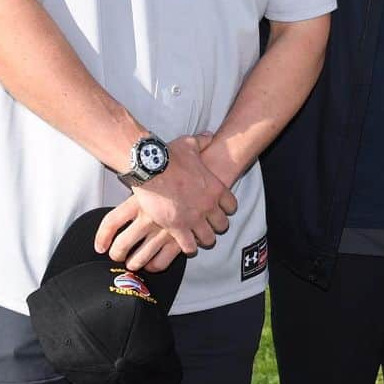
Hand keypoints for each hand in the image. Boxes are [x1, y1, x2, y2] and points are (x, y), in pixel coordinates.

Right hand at [95, 135, 235, 267]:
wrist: (152, 167)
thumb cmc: (171, 155)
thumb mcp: (191, 144)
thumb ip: (203, 142)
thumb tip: (208, 135)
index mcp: (216, 188)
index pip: (231, 206)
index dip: (226, 209)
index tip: (220, 210)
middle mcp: (209, 206)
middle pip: (222, 225)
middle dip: (216, 226)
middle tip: (210, 227)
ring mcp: (194, 218)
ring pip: (208, 238)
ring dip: (204, 239)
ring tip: (199, 239)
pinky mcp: (177, 228)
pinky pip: (189, 246)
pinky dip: (188, 247)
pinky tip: (186, 245)